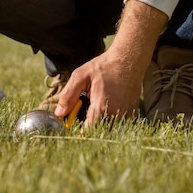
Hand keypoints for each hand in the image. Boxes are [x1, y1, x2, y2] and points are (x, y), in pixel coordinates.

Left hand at [54, 0, 167, 127]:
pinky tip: (107, 105)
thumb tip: (59, 113)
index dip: (78, 132)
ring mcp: (126, 116)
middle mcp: (115, 115)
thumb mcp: (80, 76)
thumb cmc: (104, 66)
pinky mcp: (133, 114)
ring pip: (109, 129)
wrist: (129, 59)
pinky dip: (110, 119)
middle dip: (88, 127)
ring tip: (96, 105)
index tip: (72, 127)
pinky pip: (119, 124)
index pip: (87, 133)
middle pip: (98, 132)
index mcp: (101, 108)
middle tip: (83, 113)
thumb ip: (68, 95)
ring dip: (100, 123)